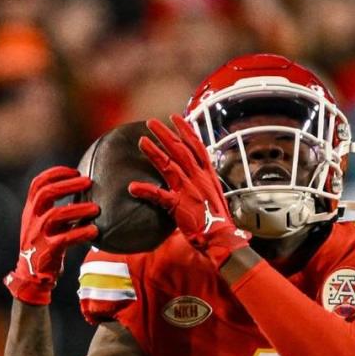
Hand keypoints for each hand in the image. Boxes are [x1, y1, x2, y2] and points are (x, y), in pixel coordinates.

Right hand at [5, 165, 99, 304]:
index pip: (38, 183)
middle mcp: (32, 219)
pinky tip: (94, 231)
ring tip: (96, 209)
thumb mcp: (44, 224)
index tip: (75, 171)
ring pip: (56, 214)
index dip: (56, 173)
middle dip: (68, 184)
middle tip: (88, 182)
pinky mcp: (47, 251)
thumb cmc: (44, 246)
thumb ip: (56, 208)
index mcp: (31, 210)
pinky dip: (81, 233)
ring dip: (78, 209)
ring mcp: (38, 235)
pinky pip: (65, 239)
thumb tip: (81, 192)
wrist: (31, 276)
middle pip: (46, 193)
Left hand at [130, 115, 251, 267]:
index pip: (196, 146)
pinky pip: (159, 196)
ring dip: (155, 152)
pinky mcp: (179, 206)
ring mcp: (189, 190)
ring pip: (169, 166)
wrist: (221, 237)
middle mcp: (198, 178)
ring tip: (142, 140)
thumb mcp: (213, 196)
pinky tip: (133, 187)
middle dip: (165, 134)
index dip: (185, 130)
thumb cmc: (217, 220)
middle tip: (151, 122)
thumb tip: (195, 177)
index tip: (175, 118)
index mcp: (207, 174)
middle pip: (180, 150)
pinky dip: (145, 191)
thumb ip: (203, 183)